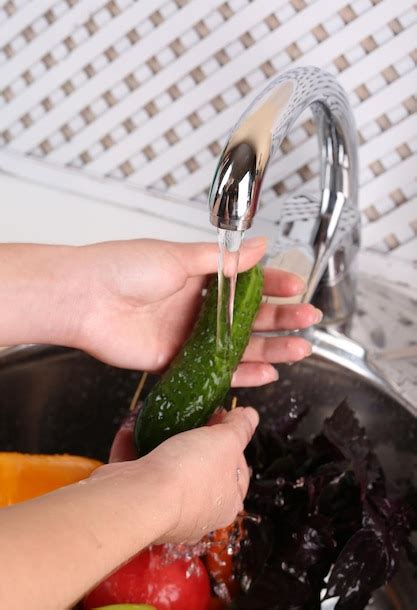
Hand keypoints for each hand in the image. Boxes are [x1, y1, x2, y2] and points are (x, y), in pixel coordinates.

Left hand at [71, 238, 318, 385]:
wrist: (84, 299)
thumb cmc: (123, 268)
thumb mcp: (178, 257)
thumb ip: (222, 260)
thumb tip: (259, 245)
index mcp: (197, 277)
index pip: (245, 282)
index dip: (272, 285)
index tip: (296, 287)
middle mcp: (196, 307)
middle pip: (248, 317)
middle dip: (281, 318)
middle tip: (308, 320)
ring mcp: (188, 336)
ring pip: (238, 346)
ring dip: (271, 348)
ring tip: (300, 349)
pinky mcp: (176, 362)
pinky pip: (215, 370)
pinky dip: (242, 373)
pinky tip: (266, 372)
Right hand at [100, 406, 258, 544]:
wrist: (139, 497)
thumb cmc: (192, 472)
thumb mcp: (226, 442)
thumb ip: (240, 428)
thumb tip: (252, 416)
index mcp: (225, 504)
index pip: (238, 472)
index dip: (233, 443)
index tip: (221, 420)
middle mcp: (196, 512)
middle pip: (201, 469)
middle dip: (195, 441)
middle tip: (192, 417)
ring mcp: (162, 508)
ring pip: (165, 470)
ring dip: (161, 442)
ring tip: (162, 418)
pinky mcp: (134, 500)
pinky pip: (136, 470)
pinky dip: (132, 447)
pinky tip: (132, 427)